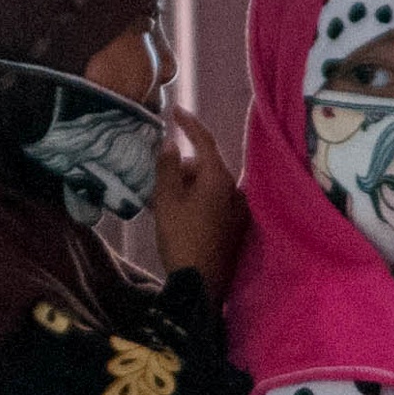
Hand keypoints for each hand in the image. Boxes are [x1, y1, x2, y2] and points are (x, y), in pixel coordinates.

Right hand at [152, 109, 246, 287]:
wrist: (201, 285)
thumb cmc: (181, 238)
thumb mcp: (166, 199)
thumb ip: (167, 167)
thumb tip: (171, 143)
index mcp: (219, 178)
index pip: (205, 140)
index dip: (189, 123)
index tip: (174, 110)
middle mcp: (234, 190)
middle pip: (204, 166)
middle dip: (180, 168)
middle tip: (155, 180)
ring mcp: (238, 211)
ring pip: (207, 187)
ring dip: (184, 187)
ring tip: (159, 201)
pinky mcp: (235, 228)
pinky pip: (213, 204)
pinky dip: (194, 202)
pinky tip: (175, 214)